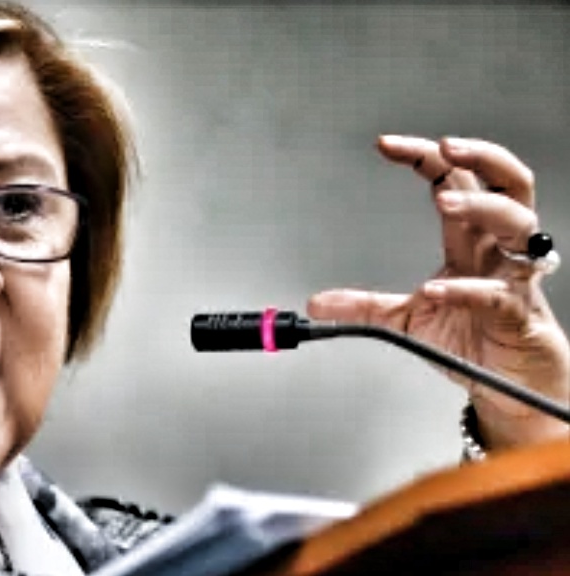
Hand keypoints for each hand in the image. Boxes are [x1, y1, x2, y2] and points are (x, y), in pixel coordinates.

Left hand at [307, 135, 569, 450]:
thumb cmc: (473, 341)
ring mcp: (513, 278)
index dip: (425, 156)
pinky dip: (465, 289)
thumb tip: (317, 304)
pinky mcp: (518, 314)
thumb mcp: (405, 318)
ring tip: (444, 202)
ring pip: (518, 223)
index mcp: (470, 241)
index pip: (455, 180)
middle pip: (507, 183)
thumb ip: (363, 307)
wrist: (509, 387)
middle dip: (480, 156)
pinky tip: (436, 287)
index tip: (385, 145)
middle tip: (445, 145)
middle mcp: (497, 250)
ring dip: (482, 206)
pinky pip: (497, 293)